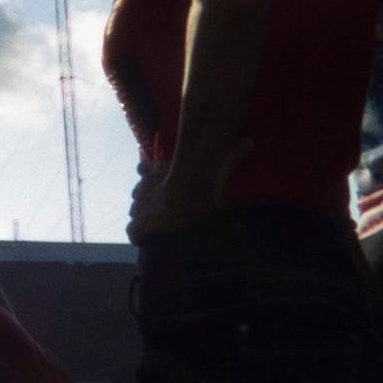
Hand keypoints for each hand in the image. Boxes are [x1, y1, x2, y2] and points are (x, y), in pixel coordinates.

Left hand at [126, 147, 246, 245]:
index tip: (157, 181)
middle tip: (166, 211)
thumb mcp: (219, 169)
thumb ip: (231, 157)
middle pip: (138, 193)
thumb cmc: (205, 187)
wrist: (189, 206)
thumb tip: (249, 141)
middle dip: (150, 202)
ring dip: (146, 219)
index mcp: (158, 171)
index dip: (149, 175)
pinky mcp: (137, 225)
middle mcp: (143, 186)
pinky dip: (141, 237)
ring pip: (136, 212)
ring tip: (162, 229)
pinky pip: (133, 231)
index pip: (143, 169)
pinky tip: (154, 241)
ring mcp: (138, 206)